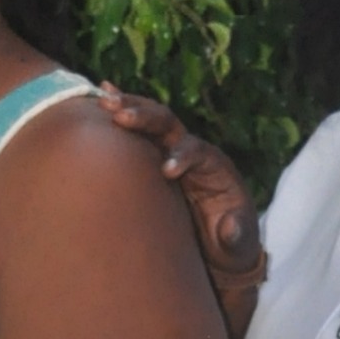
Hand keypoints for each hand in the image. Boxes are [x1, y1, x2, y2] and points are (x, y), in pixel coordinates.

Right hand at [97, 86, 263, 318]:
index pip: (198, 152)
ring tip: (104, 101)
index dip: (182, 156)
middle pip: (170, 125)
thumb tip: (230, 230)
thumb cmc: (230, 243)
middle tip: (121, 116)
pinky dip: (123, 110)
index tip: (166, 171)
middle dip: (147, 118)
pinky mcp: (155, 156)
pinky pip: (139, 129)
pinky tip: (101, 92)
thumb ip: (236, 236)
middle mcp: (193, 151)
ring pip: (152, 120)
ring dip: (130, 107)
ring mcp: (172, 150)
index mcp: (214, 167)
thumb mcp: (238, 245)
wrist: (220, 241)